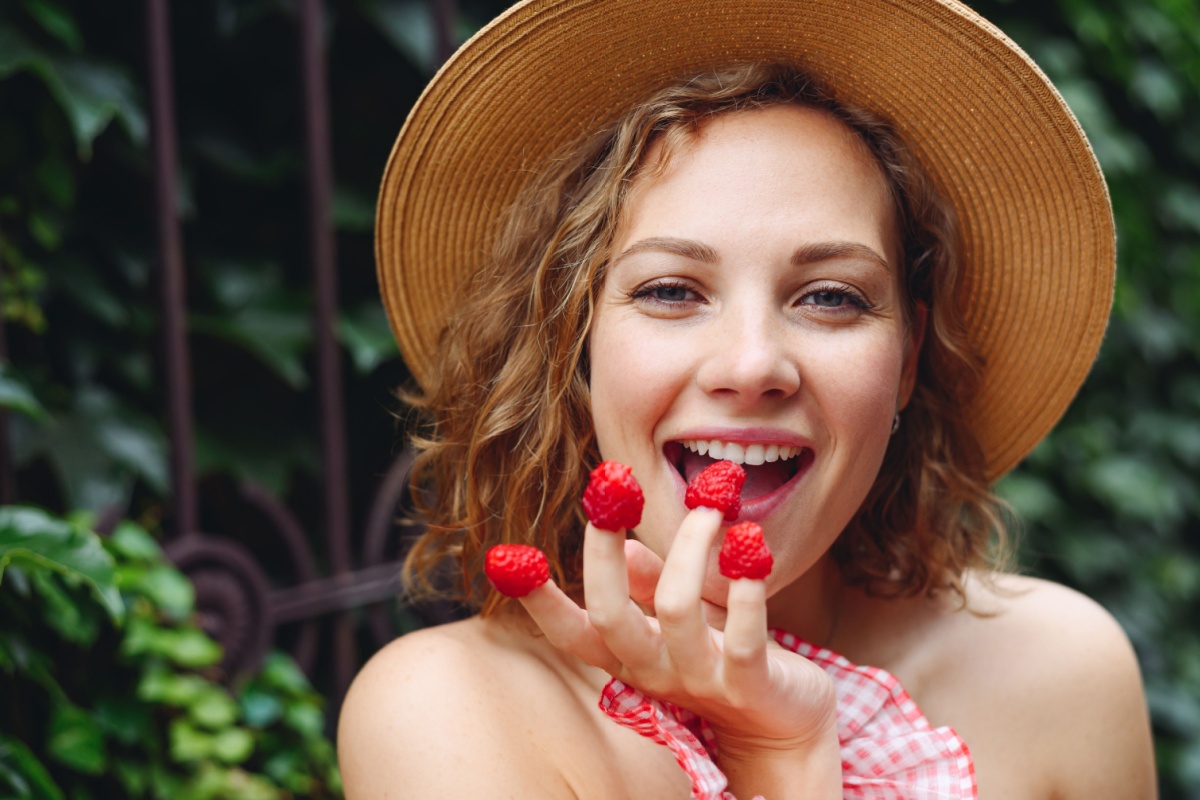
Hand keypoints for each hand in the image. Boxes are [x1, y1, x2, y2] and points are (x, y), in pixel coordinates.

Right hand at [517, 509, 838, 765]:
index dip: (538, 599)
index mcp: (630, 656)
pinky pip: (745, 637)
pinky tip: (752, 546)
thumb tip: (621, 544)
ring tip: (711, 506)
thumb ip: (651, 582)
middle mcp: (654, 670)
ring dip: (689, 546)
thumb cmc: (726, 656)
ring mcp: (701, 680)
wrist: (784, 725)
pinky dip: (747, 588)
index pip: (570, 633)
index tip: (507, 558)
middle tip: (613, 486)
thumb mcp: (681, 616)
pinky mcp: (750, 685)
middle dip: (602, 550)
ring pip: (676, 610)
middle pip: (610, 616)